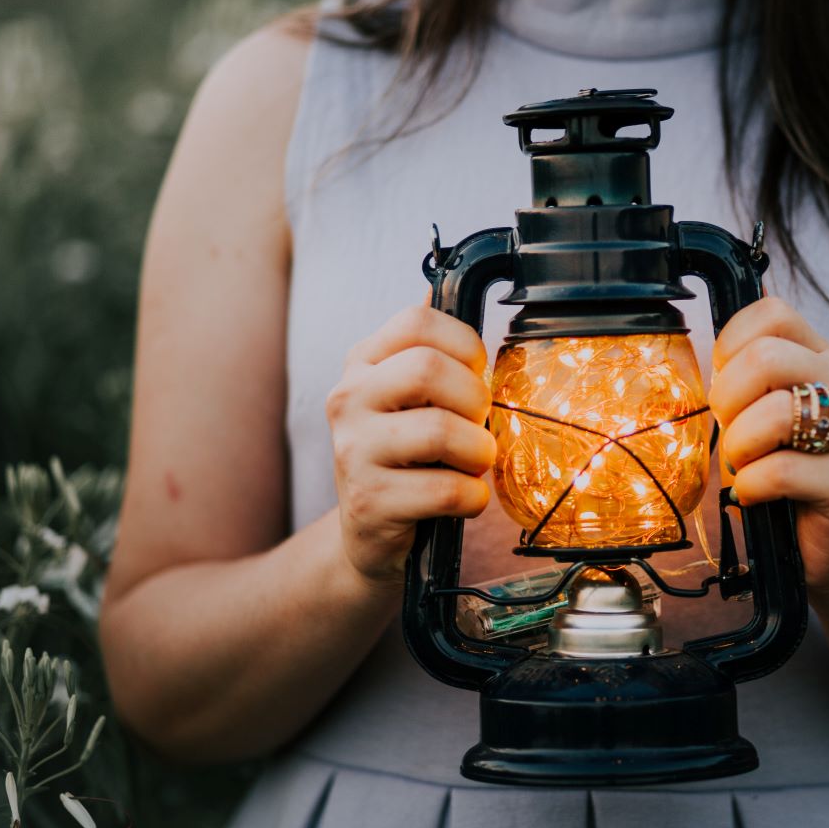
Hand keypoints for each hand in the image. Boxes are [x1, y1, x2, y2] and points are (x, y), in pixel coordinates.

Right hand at [326, 305, 496, 587]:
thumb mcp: (411, 400)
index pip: (416, 322)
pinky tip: (465, 500)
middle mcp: (348, 399)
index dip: (464, 344)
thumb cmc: (407, 459)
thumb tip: (438, 290)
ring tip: (473, 465)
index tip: (477, 373)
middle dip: (474, 400)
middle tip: (480, 425)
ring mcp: (352, 450)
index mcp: (364, 363)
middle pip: (429, 369)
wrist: (372, 537)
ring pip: (440, 431)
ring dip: (478, 453)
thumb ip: (428, 352)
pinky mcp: (369, 502)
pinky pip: (446, 490)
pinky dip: (473, 497)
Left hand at [709, 298, 828, 595]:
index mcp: (819, 360)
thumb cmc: (782, 477)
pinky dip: (751, 487)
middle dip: (727, 398)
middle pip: (768, 357)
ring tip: (745, 467)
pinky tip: (756, 496)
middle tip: (729, 431)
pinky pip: (780, 471)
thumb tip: (701, 361)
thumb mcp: (754, 418)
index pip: (773, 314)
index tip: (724, 385)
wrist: (828, 547)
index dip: (731, 346)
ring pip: (777, 412)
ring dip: (740, 446)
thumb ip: (740, 383)